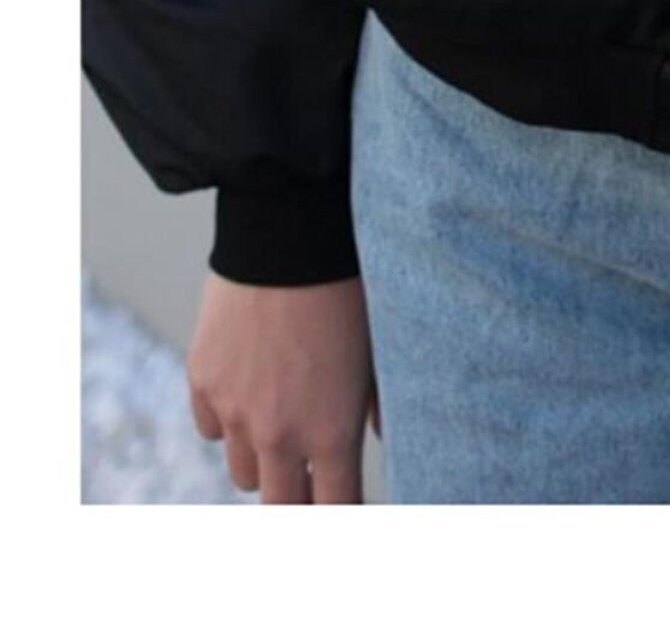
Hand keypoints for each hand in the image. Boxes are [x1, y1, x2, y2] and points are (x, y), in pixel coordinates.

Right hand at [186, 269, 380, 502]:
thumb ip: (379, 403)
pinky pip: (212, 427)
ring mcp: (234, 410)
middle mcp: (278, 433)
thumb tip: (386, 434)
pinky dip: (228, 419)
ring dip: (265, 458)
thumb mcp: (377, 350)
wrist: (290, 234)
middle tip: (313, 486)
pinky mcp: (202, 380)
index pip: (334, 510)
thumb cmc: (348, 288)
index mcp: (331, 431)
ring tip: (284, 423)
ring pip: (245, 471)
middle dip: (299, 502)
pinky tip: (250, 388)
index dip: (342, 516)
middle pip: (282, 507)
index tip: (345, 511)